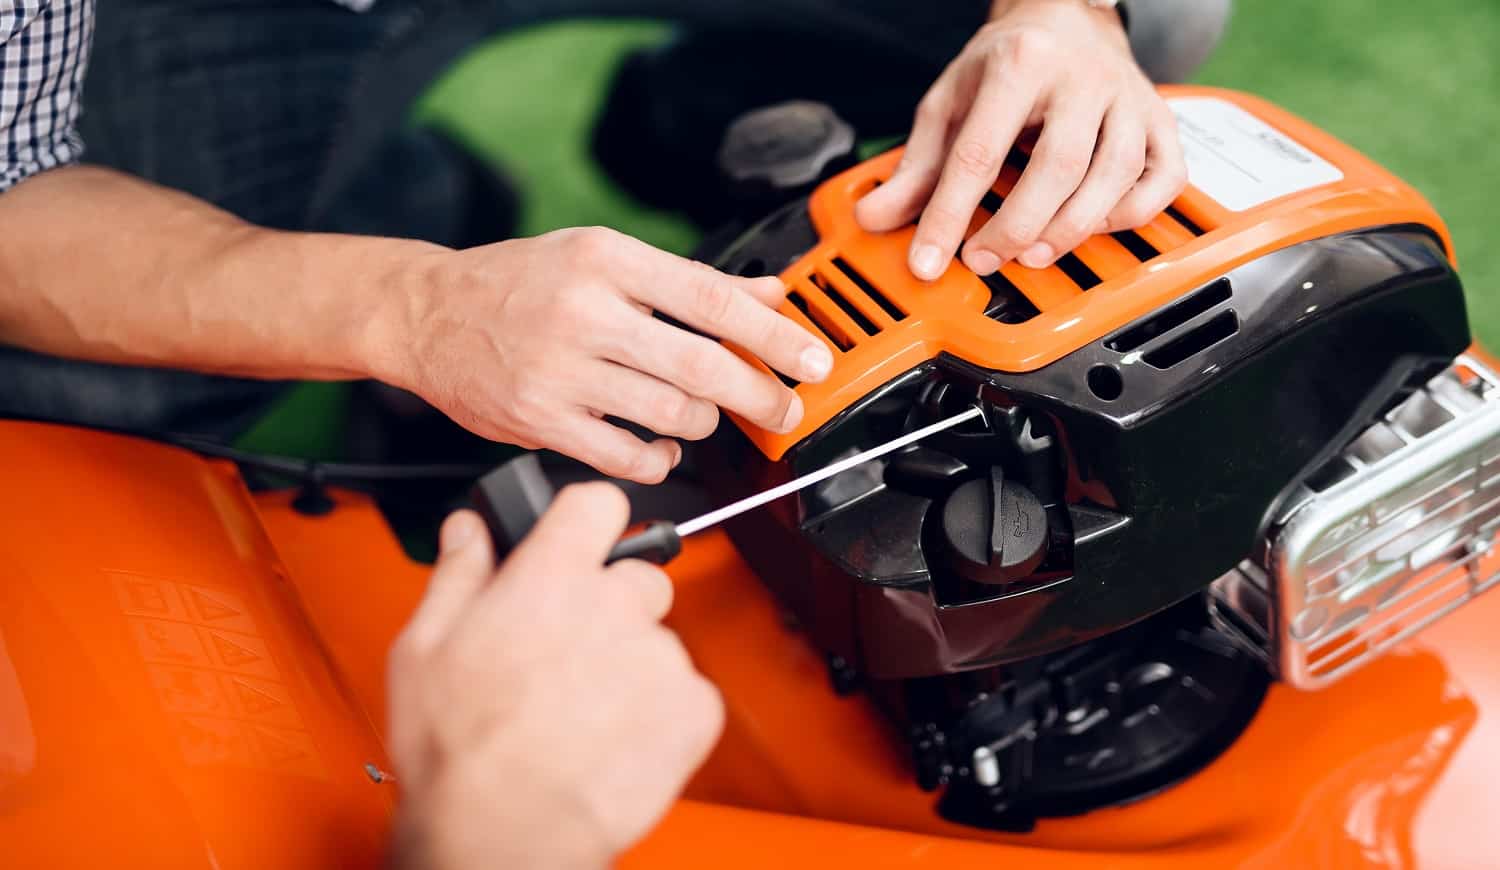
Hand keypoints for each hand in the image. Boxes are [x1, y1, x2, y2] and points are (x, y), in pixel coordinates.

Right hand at [383, 227, 831, 483]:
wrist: (427, 314)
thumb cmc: (519, 283)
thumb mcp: (603, 258)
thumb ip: (688, 282)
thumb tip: (769, 293)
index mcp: (607, 260)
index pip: (714, 299)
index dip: (776, 335)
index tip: (813, 358)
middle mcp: (585, 312)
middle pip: (703, 365)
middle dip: (761, 394)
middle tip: (785, 408)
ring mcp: (561, 371)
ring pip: (671, 415)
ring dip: (704, 423)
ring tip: (700, 414)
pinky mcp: (541, 422)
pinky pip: (627, 456)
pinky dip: (660, 458)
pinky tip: (660, 444)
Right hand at [385, 487, 724, 869]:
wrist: (500, 835)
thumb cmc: (458, 752)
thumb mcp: (422, 648)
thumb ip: (459, 574)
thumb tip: (471, 530)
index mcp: (549, 579)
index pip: (597, 503)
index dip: (589, 521)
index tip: (584, 540)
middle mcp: (613, 606)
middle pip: (638, 576)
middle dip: (612, 606)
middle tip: (572, 655)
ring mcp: (659, 657)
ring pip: (658, 642)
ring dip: (632, 667)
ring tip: (584, 713)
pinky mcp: (693, 709)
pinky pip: (688, 694)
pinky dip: (663, 715)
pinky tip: (616, 738)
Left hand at [855, 0, 1186, 277]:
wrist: (1068, 17)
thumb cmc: (1007, 64)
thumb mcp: (950, 104)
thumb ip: (916, 167)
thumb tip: (874, 218)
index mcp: (1020, 63)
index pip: (980, 151)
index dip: (951, 215)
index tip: (930, 260)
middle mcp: (1082, 77)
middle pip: (1057, 166)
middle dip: (1015, 227)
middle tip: (983, 259)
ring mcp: (1129, 98)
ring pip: (1113, 175)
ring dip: (1069, 229)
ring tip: (1030, 254)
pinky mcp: (1161, 119)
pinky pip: (1164, 177)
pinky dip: (1131, 213)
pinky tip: (1094, 228)